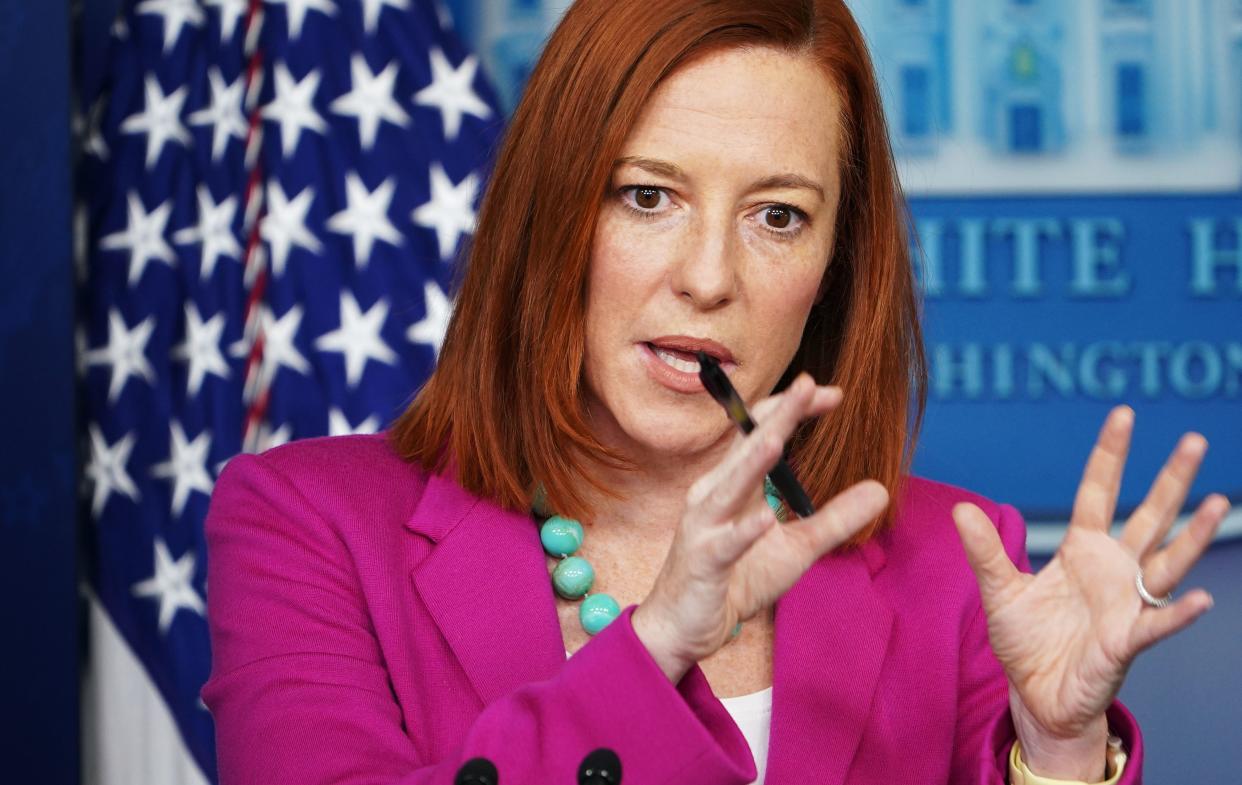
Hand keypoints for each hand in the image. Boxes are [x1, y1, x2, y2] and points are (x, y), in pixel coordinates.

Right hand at [632, 373, 888, 682]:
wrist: (685, 627)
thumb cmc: (735, 580)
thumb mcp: (797, 549)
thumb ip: (835, 519)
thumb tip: (882, 488)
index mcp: (734, 483)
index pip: (762, 432)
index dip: (794, 410)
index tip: (833, 394)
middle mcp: (714, 493)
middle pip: (746, 445)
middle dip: (778, 417)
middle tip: (809, 386)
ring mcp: (704, 525)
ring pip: (730, 486)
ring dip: (753, 462)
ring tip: (777, 439)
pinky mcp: (704, 560)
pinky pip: (726, 543)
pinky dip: (744, 530)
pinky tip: (765, 519)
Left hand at [954, 406, 1228, 778]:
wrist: (1037, 696)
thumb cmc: (1025, 642)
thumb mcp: (999, 591)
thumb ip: (985, 551)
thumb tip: (961, 509)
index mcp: (1081, 550)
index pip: (1098, 492)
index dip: (1110, 455)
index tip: (1123, 415)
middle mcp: (1113, 569)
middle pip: (1148, 515)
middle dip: (1170, 479)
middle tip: (1193, 439)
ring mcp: (1126, 603)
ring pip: (1166, 561)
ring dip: (1192, 535)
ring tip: (1216, 502)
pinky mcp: (1127, 641)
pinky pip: (1157, 624)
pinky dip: (1178, 613)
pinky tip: (1200, 599)